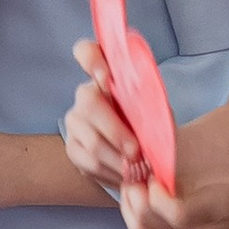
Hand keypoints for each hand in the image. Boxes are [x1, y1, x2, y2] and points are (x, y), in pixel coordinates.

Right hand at [61, 38, 145, 197]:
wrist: (149, 154)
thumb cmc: (151, 125)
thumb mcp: (156, 110)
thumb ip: (148, 104)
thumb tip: (145, 112)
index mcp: (107, 77)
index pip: (86, 53)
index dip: (91, 60)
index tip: (106, 75)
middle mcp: (86, 95)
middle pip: (89, 103)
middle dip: (115, 130)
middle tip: (136, 151)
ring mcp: (75, 121)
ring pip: (91, 140)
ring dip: (118, 159)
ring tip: (138, 169)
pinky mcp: (72, 147)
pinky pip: (88, 162)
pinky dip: (111, 173)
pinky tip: (125, 175)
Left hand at [124, 169, 228, 228]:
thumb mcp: (228, 179)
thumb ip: (191, 179)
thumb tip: (152, 169)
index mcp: (218, 214)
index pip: (174, 211)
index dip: (153, 191)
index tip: (152, 177)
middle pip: (148, 224)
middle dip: (133, 197)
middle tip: (134, 181)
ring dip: (129, 216)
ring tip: (133, 199)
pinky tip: (137, 225)